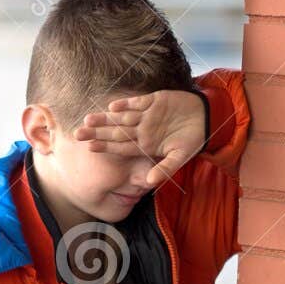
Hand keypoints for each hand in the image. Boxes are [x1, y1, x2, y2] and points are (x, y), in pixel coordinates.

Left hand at [75, 89, 206, 187]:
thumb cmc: (192, 140)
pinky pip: (138, 103)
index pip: (121, 147)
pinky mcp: (155, 101)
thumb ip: (165, 169)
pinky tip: (112, 106)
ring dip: (106, 118)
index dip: (106, 147)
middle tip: (78, 133)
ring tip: (89, 119)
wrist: (206, 118)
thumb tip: (148, 183)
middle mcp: (143, 130)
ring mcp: (147, 115)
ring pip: (123, 116)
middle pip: (116, 132)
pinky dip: (126, 104)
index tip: (90, 148)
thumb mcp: (180, 157)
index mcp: (146, 144)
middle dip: (98, 132)